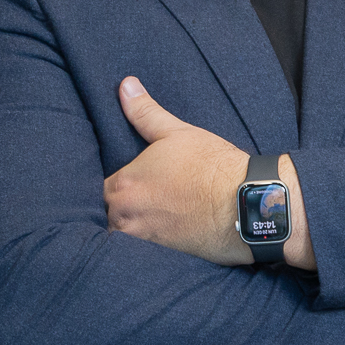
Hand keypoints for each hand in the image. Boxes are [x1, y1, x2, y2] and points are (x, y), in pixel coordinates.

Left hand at [103, 77, 257, 265]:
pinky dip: (148, 246)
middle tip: (140, 200)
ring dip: (132, 228)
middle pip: (107, 215)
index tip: (126, 182)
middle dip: (119, 208)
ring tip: (152, 217)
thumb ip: (144, 112)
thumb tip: (125, 85)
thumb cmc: (213, 166)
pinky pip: (143, 254)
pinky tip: (165, 234)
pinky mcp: (163, 259)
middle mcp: (125, 217)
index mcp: (122, 186)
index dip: (111, 184)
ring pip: (123, 236)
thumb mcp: (177, 132)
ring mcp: (143, 241)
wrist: (249, 203)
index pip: (96, 188)